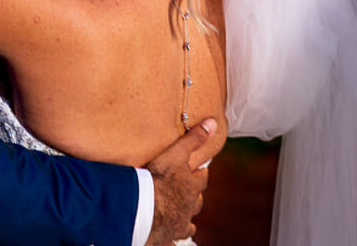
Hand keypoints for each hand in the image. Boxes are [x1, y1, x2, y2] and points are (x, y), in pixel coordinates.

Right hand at [145, 118, 215, 245]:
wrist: (143, 208)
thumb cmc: (158, 180)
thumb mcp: (176, 154)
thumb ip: (193, 139)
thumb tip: (213, 122)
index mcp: (191, 187)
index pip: (201, 179)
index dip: (200, 174)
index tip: (200, 171)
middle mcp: (188, 207)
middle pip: (196, 202)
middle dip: (194, 197)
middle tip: (189, 192)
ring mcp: (178, 223)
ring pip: (187, 223)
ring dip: (186, 219)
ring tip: (182, 217)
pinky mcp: (166, 236)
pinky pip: (171, 241)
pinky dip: (170, 241)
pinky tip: (169, 242)